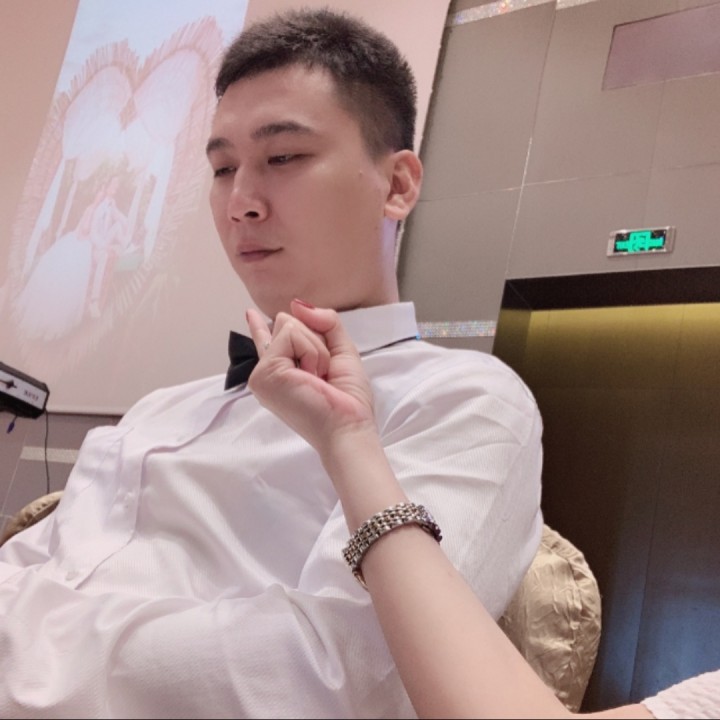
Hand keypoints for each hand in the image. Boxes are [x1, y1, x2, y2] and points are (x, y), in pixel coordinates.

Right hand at [246, 299, 376, 454]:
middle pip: (287, 323)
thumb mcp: (342, 352)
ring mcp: (263, 373)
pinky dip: (311, 352)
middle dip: (316, 341)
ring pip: (289, 326)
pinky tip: (311, 378)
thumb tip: (296, 305)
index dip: (259, 327)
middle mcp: (270, 372)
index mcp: (286, 371)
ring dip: (316, 350)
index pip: (269, 341)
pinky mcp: (265, 372)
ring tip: (318, 379)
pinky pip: (292, 335)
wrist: (347, 426)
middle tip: (322, 375)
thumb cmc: (348, 400)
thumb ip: (326, 323)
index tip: (250, 314)